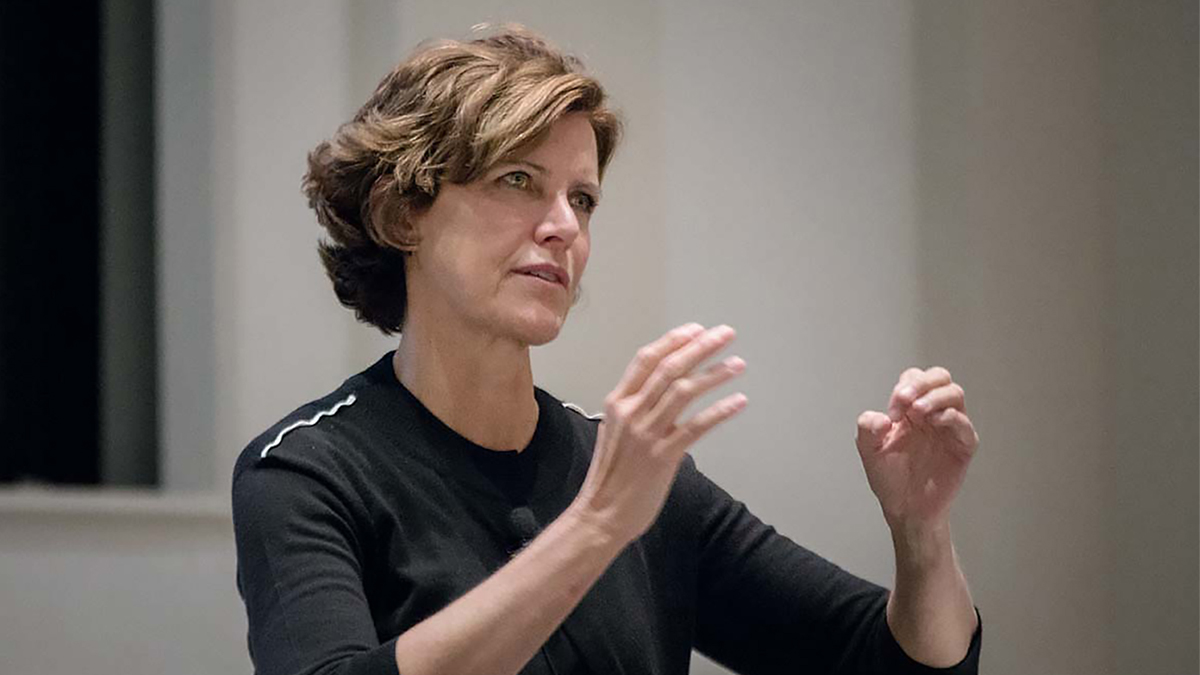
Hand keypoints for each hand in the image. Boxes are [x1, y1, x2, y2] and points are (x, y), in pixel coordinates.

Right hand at [571, 323, 746, 545]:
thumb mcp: (616, 431)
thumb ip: (637, 408)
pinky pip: (696, 426)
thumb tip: (665, 390)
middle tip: (725, 334)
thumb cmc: (611, 476)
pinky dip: (719, 410)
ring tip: (737, 364)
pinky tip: (737, 402)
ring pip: (684, 391)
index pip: (647, 359)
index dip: (673, 340)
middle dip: (701, 347)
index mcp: (618, 402)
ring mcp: (647, 433)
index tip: (696, 329)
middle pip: (670, 368)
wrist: (601, 514)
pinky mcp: (663, 456)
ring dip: (715, 373)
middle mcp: (631, 412)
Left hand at [855, 367, 978, 533]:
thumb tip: (882, 417)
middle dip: (922, 383)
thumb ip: (866, 427)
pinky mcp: (962, 446)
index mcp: (911, 410)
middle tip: (906, 400)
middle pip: (940, 377)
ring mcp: (949, 429)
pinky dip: (950, 416)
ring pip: (955, 393)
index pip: (915, 378)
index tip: (892, 413)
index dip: (904, 387)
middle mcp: (932, 414)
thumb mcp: (868, 449)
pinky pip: (964, 424)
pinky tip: (933, 422)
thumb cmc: (890, 478)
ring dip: (935, 396)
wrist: (905, 508)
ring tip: (918, 412)